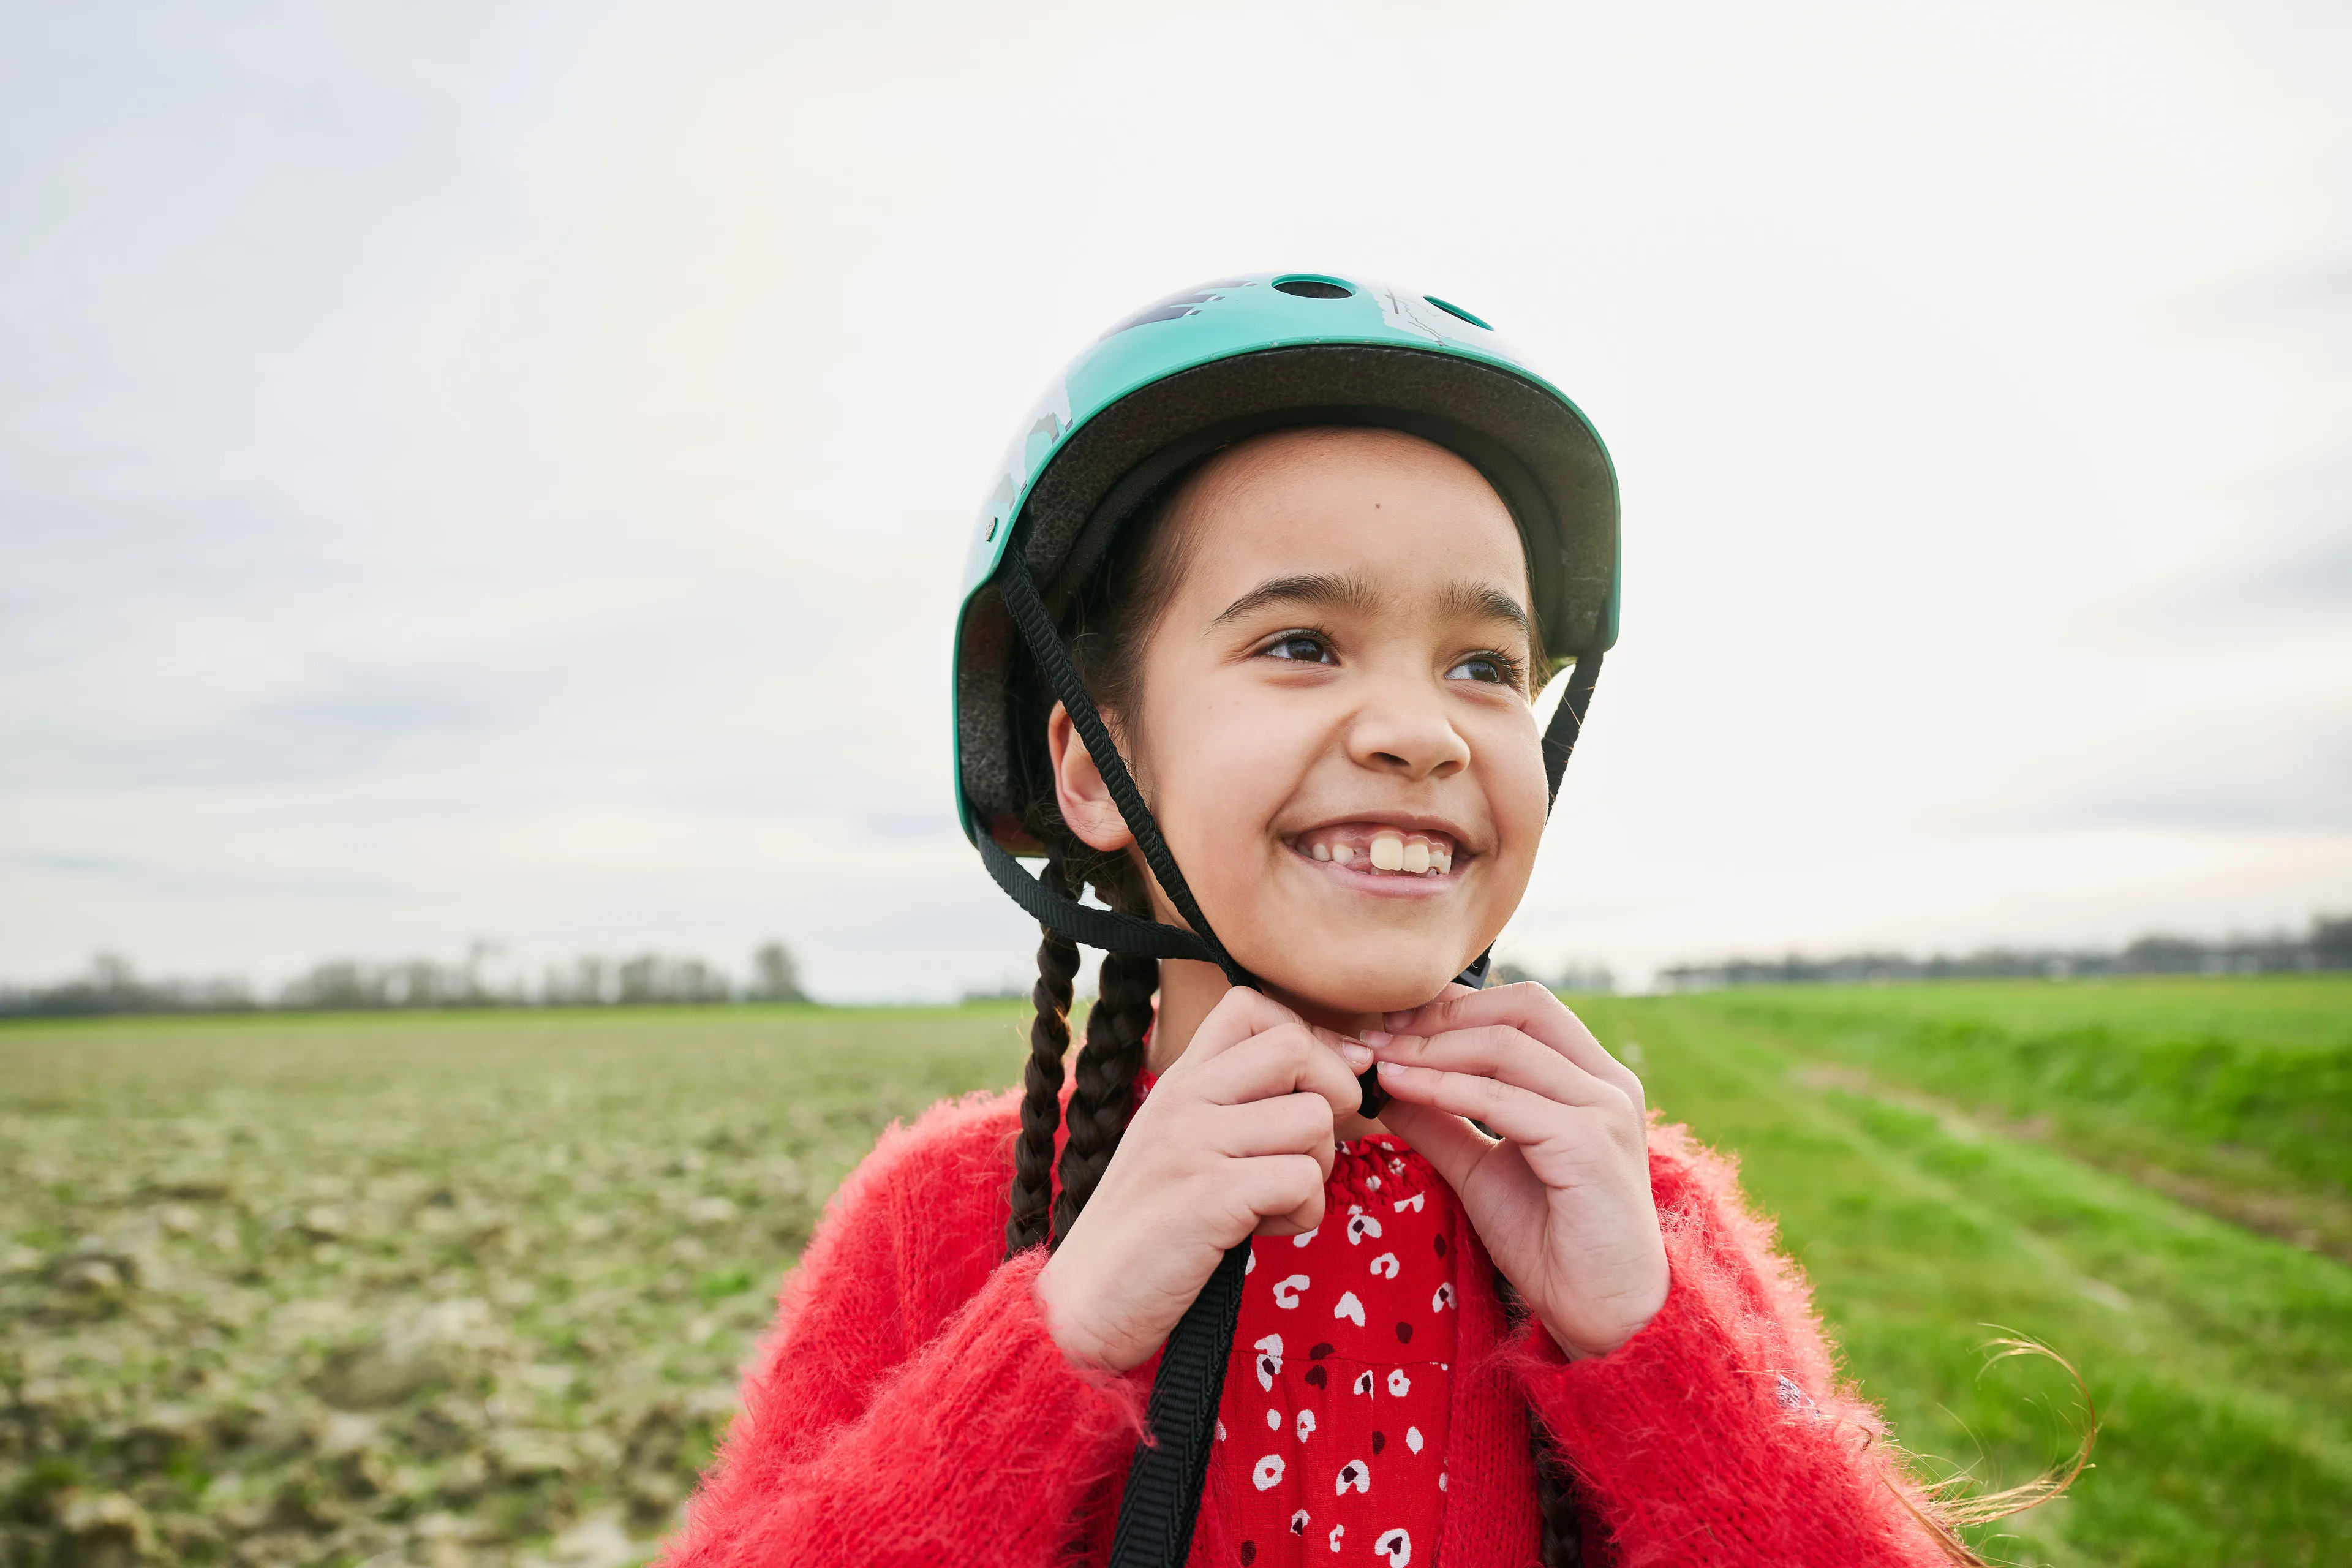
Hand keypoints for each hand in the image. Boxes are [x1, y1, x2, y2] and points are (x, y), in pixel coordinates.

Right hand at [1034, 987, 1368, 1371]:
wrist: (1087, 1303)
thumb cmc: (1153, 1228)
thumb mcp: (1185, 1143)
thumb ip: (1240, 1103)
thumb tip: (1347, 1070)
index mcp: (1179, 1079)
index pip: (1254, 1004)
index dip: (1308, 1040)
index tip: (1315, 1091)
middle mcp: (1184, 1097)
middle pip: (1297, 1047)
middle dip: (1331, 1101)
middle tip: (1303, 1152)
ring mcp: (1193, 1142)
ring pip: (1314, 1119)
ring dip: (1316, 1170)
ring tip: (1271, 1201)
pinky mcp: (1208, 1196)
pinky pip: (1302, 1180)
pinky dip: (1300, 1215)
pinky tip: (1259, 1231)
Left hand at [1366, 982, 1667, 1358]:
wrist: (1601, 1313)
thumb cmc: (1550, 1242)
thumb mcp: (1481, 1170)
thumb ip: (1441, 1121)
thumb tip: (1384, 1082)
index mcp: (1590, 1078)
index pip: (1522, 1008)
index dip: (1454, 1003)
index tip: (1390, 1017)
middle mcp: (1606, 1082)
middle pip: (1521, 1007)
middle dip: (1443, 1013)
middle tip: (1379, 1030)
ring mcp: (1603, 1109)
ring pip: (1507, 1046)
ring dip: (1432, 1047)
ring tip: (1378, 1057)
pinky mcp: (1588, 1143)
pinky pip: (1503, 1099)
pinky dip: (1444, 1087)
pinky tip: (1400, 1087)